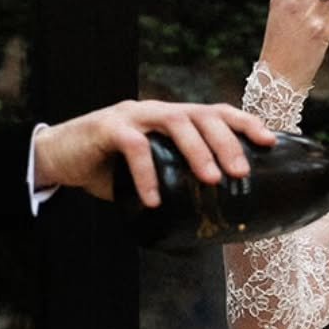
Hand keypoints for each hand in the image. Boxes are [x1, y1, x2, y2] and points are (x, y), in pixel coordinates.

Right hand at [32, 99, 273, 204]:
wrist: (58, 159)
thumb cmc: (108, 169)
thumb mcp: (150, 174)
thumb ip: (175, 183)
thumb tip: (210, 218)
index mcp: (172, 119)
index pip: (215, 112)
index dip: (245, 122)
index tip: (271, 141)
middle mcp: (157, 111)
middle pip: (201, 114)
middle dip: (226, 141)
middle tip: (241, 172)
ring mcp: (132, 115)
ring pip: (175, 120)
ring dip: (197, 150)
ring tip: (212, 179)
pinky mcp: (107, 127)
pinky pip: (134, 146)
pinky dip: (147, 174)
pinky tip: (154, 199)